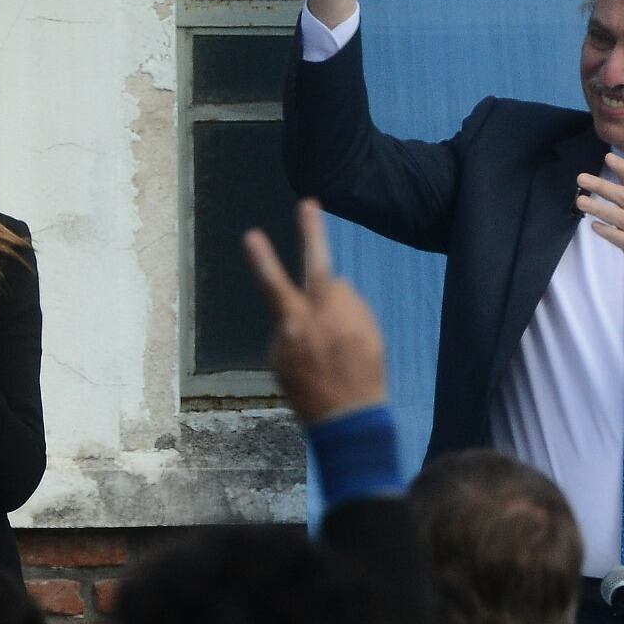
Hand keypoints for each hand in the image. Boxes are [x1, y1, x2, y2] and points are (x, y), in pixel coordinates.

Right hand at [243, 199, 386, 425]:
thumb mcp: (281, 361)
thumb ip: (289, 324)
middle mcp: (324, 319)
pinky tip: (347, 344)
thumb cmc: (307, 391)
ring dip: (332, 301)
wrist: (351, 419)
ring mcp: (352, 321)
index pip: (273, 287)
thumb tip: (302, 302)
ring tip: (331, 336)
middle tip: (308, 204)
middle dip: (311, 233)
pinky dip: (348, 317)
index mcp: (294, 328)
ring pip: (339, 291)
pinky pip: (355, 308)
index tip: (251, 235)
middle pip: (318, 266)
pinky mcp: (372, 327)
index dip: (261, 260)